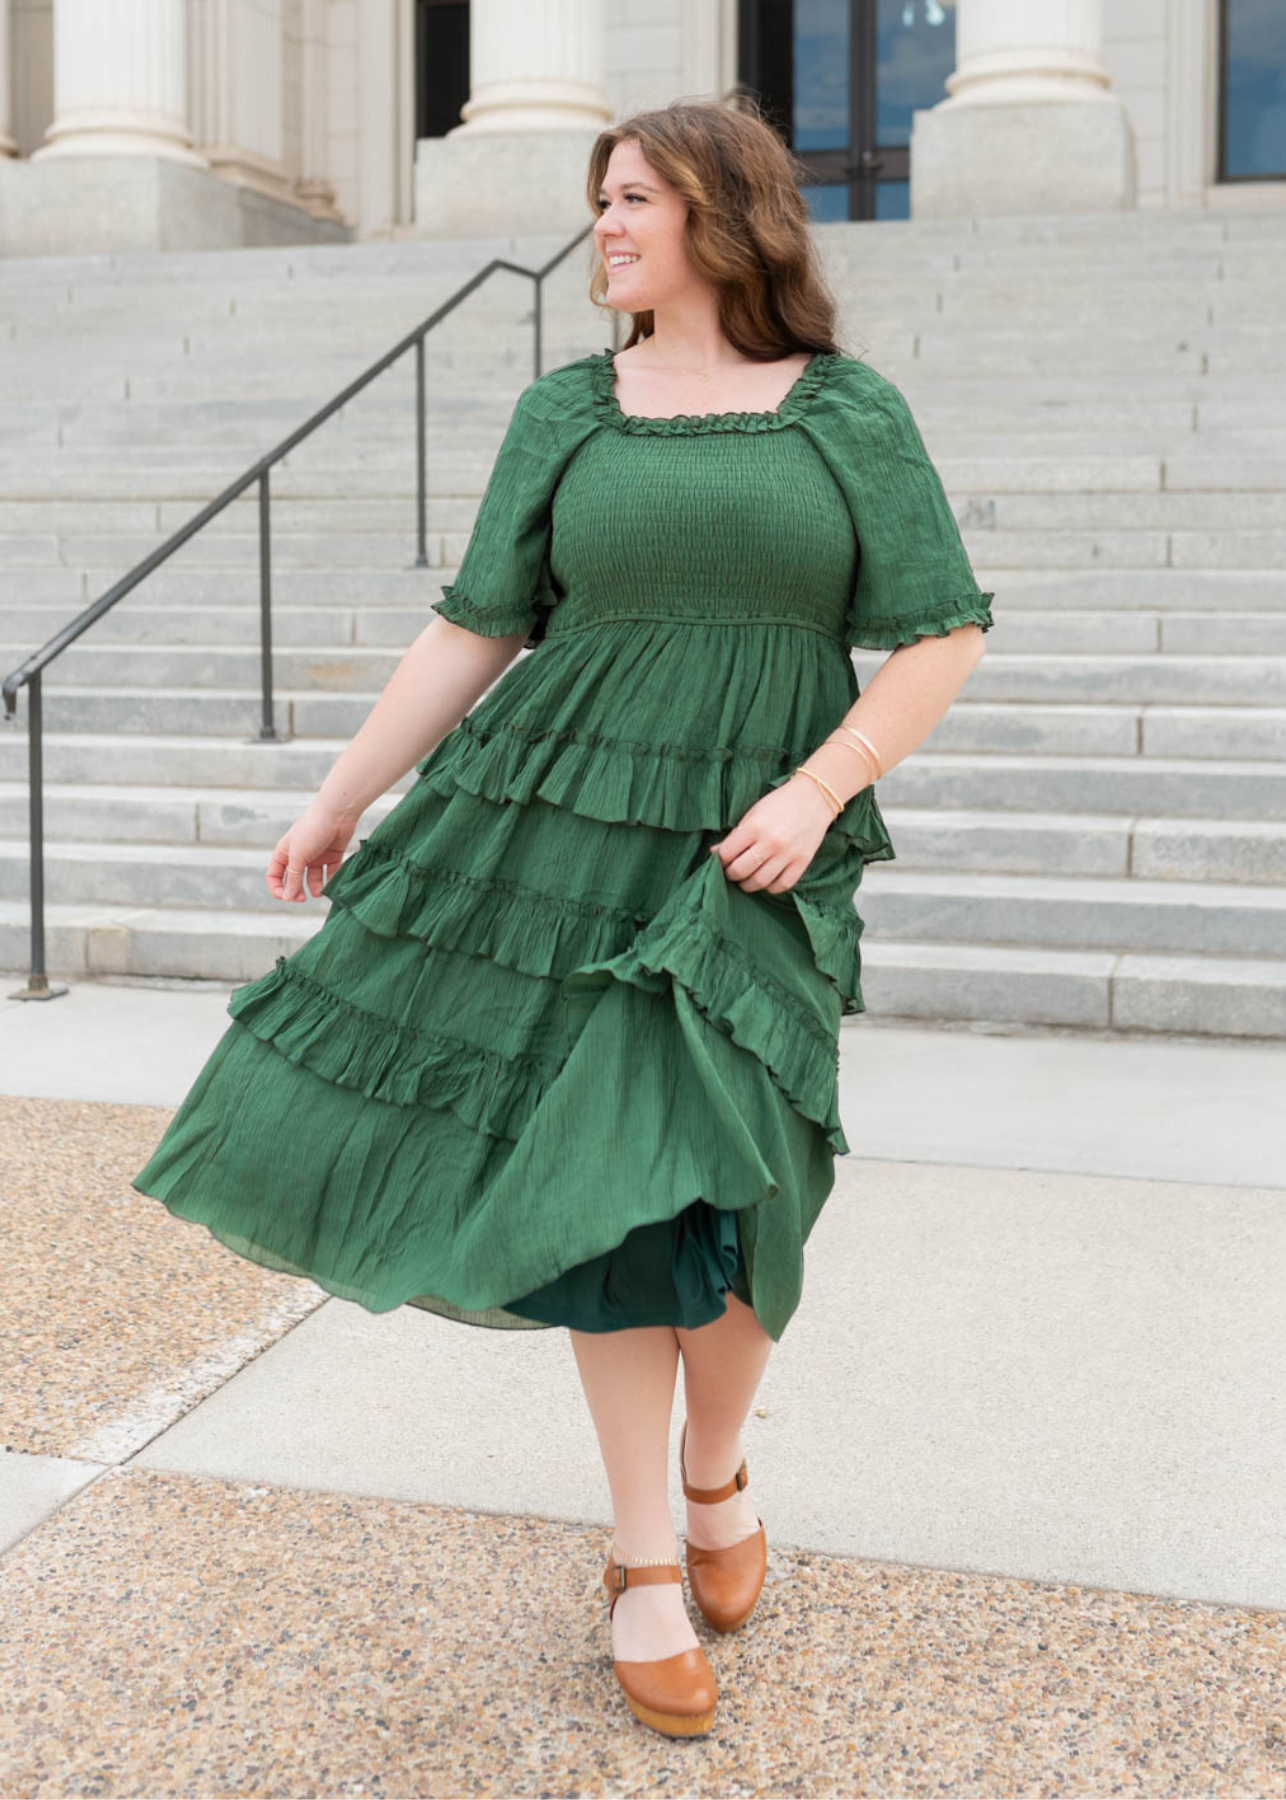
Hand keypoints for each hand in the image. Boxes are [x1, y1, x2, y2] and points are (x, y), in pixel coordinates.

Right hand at [267, 799, 359, 902]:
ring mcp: (316, 856)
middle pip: (293, 880)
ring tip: (320, 892)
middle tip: (303, 899)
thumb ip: (293, 878)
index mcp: (284, 853)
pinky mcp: (332, 855)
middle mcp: (299, 855)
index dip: (277, 889)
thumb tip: (288, 897)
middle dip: (296, 891)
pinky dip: (331, 880)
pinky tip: (333, 884)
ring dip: (315, 888)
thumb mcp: (298, 856)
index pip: (274, 876)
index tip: (286, 897)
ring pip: (313, 878)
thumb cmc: (312, 830)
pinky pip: (330, 873)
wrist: (337, 813)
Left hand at [709, 775, 835, 894]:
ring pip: (759, 882)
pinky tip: (766, 880)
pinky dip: (770, 887)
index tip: (721, 861)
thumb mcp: (753, 813)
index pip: (727, 854)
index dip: (720, 860)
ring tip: (746, 879)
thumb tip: (714, 852)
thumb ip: (735, 834)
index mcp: (755, 827)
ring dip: (747, 884)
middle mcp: (771, 843)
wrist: (815, 797)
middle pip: (741, 871)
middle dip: (731, 874)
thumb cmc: (780, 803)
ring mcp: (788, 854)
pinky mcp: (802, 862)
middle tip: (731, 872)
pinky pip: (782, 885)